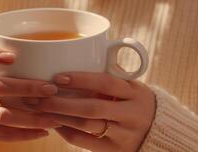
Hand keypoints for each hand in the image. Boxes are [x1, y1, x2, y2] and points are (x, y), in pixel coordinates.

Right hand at [0, 43, 60, 143]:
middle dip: (27, 88)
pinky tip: (44, 131)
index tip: (13, 57)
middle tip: (51, 89)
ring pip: (2, 115)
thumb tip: (49, 58)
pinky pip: (3, 134)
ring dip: (31, 117)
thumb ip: (10, 60)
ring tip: (54, 118)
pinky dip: (26, 134)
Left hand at [24, 72, 155, 151]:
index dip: (81, 79)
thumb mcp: (130, 87)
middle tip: (40, 96)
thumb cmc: (134, 102)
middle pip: (92, 108)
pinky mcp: (115, 151)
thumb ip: (110, 73)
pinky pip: (85, 142)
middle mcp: (132, 114)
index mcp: (135, 92)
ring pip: (86, 126)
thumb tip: (76, 55)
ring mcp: (124, 135)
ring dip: (60, 117)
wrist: (157, 133)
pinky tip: (54, 124)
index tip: (57, 77)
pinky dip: (66, 132)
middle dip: (62, 102)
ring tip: (41, 109)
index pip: (106, 83)